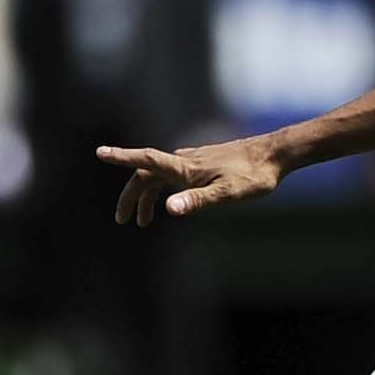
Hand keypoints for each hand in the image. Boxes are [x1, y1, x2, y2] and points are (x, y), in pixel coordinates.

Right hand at [98, 135, 286, 225]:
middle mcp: (184, 160)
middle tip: (122, 219)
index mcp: (185, 167)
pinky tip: (171, 203)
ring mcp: (193, 161)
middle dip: (130, 196)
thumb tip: (168, 209)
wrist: (275, 154)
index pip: (145, 160)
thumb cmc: (253, 176)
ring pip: (159, 176)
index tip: (99, 152)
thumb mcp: (227, 194)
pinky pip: (173, 175)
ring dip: (146, 196)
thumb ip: (197, 201)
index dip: (121, 157)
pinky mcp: (204, 163)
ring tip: (143, 221)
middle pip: (146, 175)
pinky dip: (163, 190)